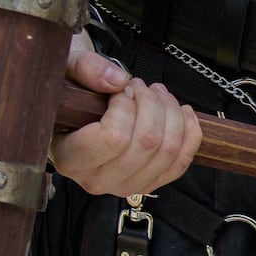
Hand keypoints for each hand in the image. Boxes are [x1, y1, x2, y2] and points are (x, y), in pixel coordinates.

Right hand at [51, 39, 200, 198]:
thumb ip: (86, 69)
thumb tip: (117, 80)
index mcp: (70, 158)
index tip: (122, 91)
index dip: (126, 107)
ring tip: (156, 94)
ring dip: (170, 113)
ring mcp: (125, 186)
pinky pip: (181, 162)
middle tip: (140, 86)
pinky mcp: (148, 184)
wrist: (72, 111)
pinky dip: (189, 132)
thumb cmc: (68, 94)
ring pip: (167, 151)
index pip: (113, 139)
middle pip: (146, 144)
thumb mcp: (66, 70)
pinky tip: (181, 111)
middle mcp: (96, 179)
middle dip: (152, 104)